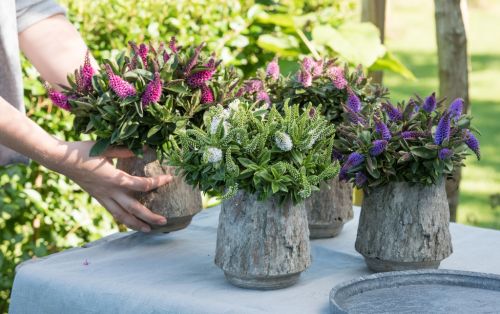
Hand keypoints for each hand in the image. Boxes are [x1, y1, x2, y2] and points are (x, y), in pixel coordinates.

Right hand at [52, 141, 171, 231]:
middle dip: (149, 216)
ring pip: (122, 216)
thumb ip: (124, 151)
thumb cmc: (82, 151)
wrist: (60, 160)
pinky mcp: (98, 198)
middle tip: (164, 222)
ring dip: (136, 224)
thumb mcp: (105, 148)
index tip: (170, 179)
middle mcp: (110, 191)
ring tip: (148, 230)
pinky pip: (112, 212)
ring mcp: (103, 197)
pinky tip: (130, 223)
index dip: (157, 182)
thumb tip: (143, 148)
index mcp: (114, 178)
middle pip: (134, 208)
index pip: (141, 185)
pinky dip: (123, 219)